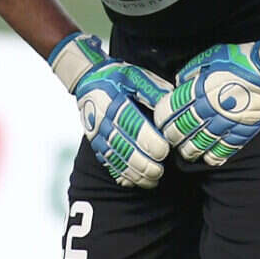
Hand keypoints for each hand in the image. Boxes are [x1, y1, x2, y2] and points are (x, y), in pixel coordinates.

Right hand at [48, 33, 172, 187]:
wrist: (87, 80)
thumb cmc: (118, 78)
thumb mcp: (136, 77)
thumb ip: (153, 92)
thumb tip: (171, 106)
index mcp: (114, 101)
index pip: (131, 124)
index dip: (147, 140)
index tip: (164, 151)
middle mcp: (102, 120)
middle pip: (122, 146)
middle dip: (142, 162)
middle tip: (159, 171)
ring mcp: (96, 134)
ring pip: (114, 158)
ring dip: (133, 173)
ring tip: (152, 180)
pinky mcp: (94, 143)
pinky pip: (106, 162)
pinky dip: (120, 174)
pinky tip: (133, 182)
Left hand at [153, 26, 259, 165]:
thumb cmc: (242, 59)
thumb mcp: (212, 56)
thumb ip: (192, 70)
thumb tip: (178, 83)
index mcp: (200, 89)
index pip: (170, 110)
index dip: (162, 118)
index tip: (161, 121)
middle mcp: (210, 108)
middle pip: (181, 131)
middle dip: (172, 137)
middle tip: (171, 139)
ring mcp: (227, 122)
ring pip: (200, 144)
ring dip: (189, 151)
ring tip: (186, 152)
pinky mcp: (242, 131)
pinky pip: (224, 149)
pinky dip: (213, 156)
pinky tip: (208, 157)